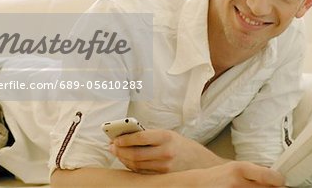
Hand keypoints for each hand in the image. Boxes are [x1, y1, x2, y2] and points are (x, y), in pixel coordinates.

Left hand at [109, 129, 225, 173]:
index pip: (140, 137)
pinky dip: (132, 166)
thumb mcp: (168, 134)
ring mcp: (164, 167)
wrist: (199, 161)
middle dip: (120, 150)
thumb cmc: (180, 145)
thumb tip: (126, 134)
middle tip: (111, 147)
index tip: (115, 138)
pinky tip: (127, 161)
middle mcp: (166, 152)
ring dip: (124, 159)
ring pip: (137, 164)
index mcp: (166, 137)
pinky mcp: (162, 176)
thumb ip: (149, 134)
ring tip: (117, 153)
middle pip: (136, 154)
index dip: (125, 139)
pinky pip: (142, 172)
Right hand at [190, 161, 285, 187]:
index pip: (269, 176)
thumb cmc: (218, 176)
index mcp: (240, 168)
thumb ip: (253, 172)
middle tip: (269, 187)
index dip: (279, 180)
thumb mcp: (235, 168)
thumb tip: (276, 178)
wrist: (197, 184)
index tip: (281, 181)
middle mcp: (238, 182)